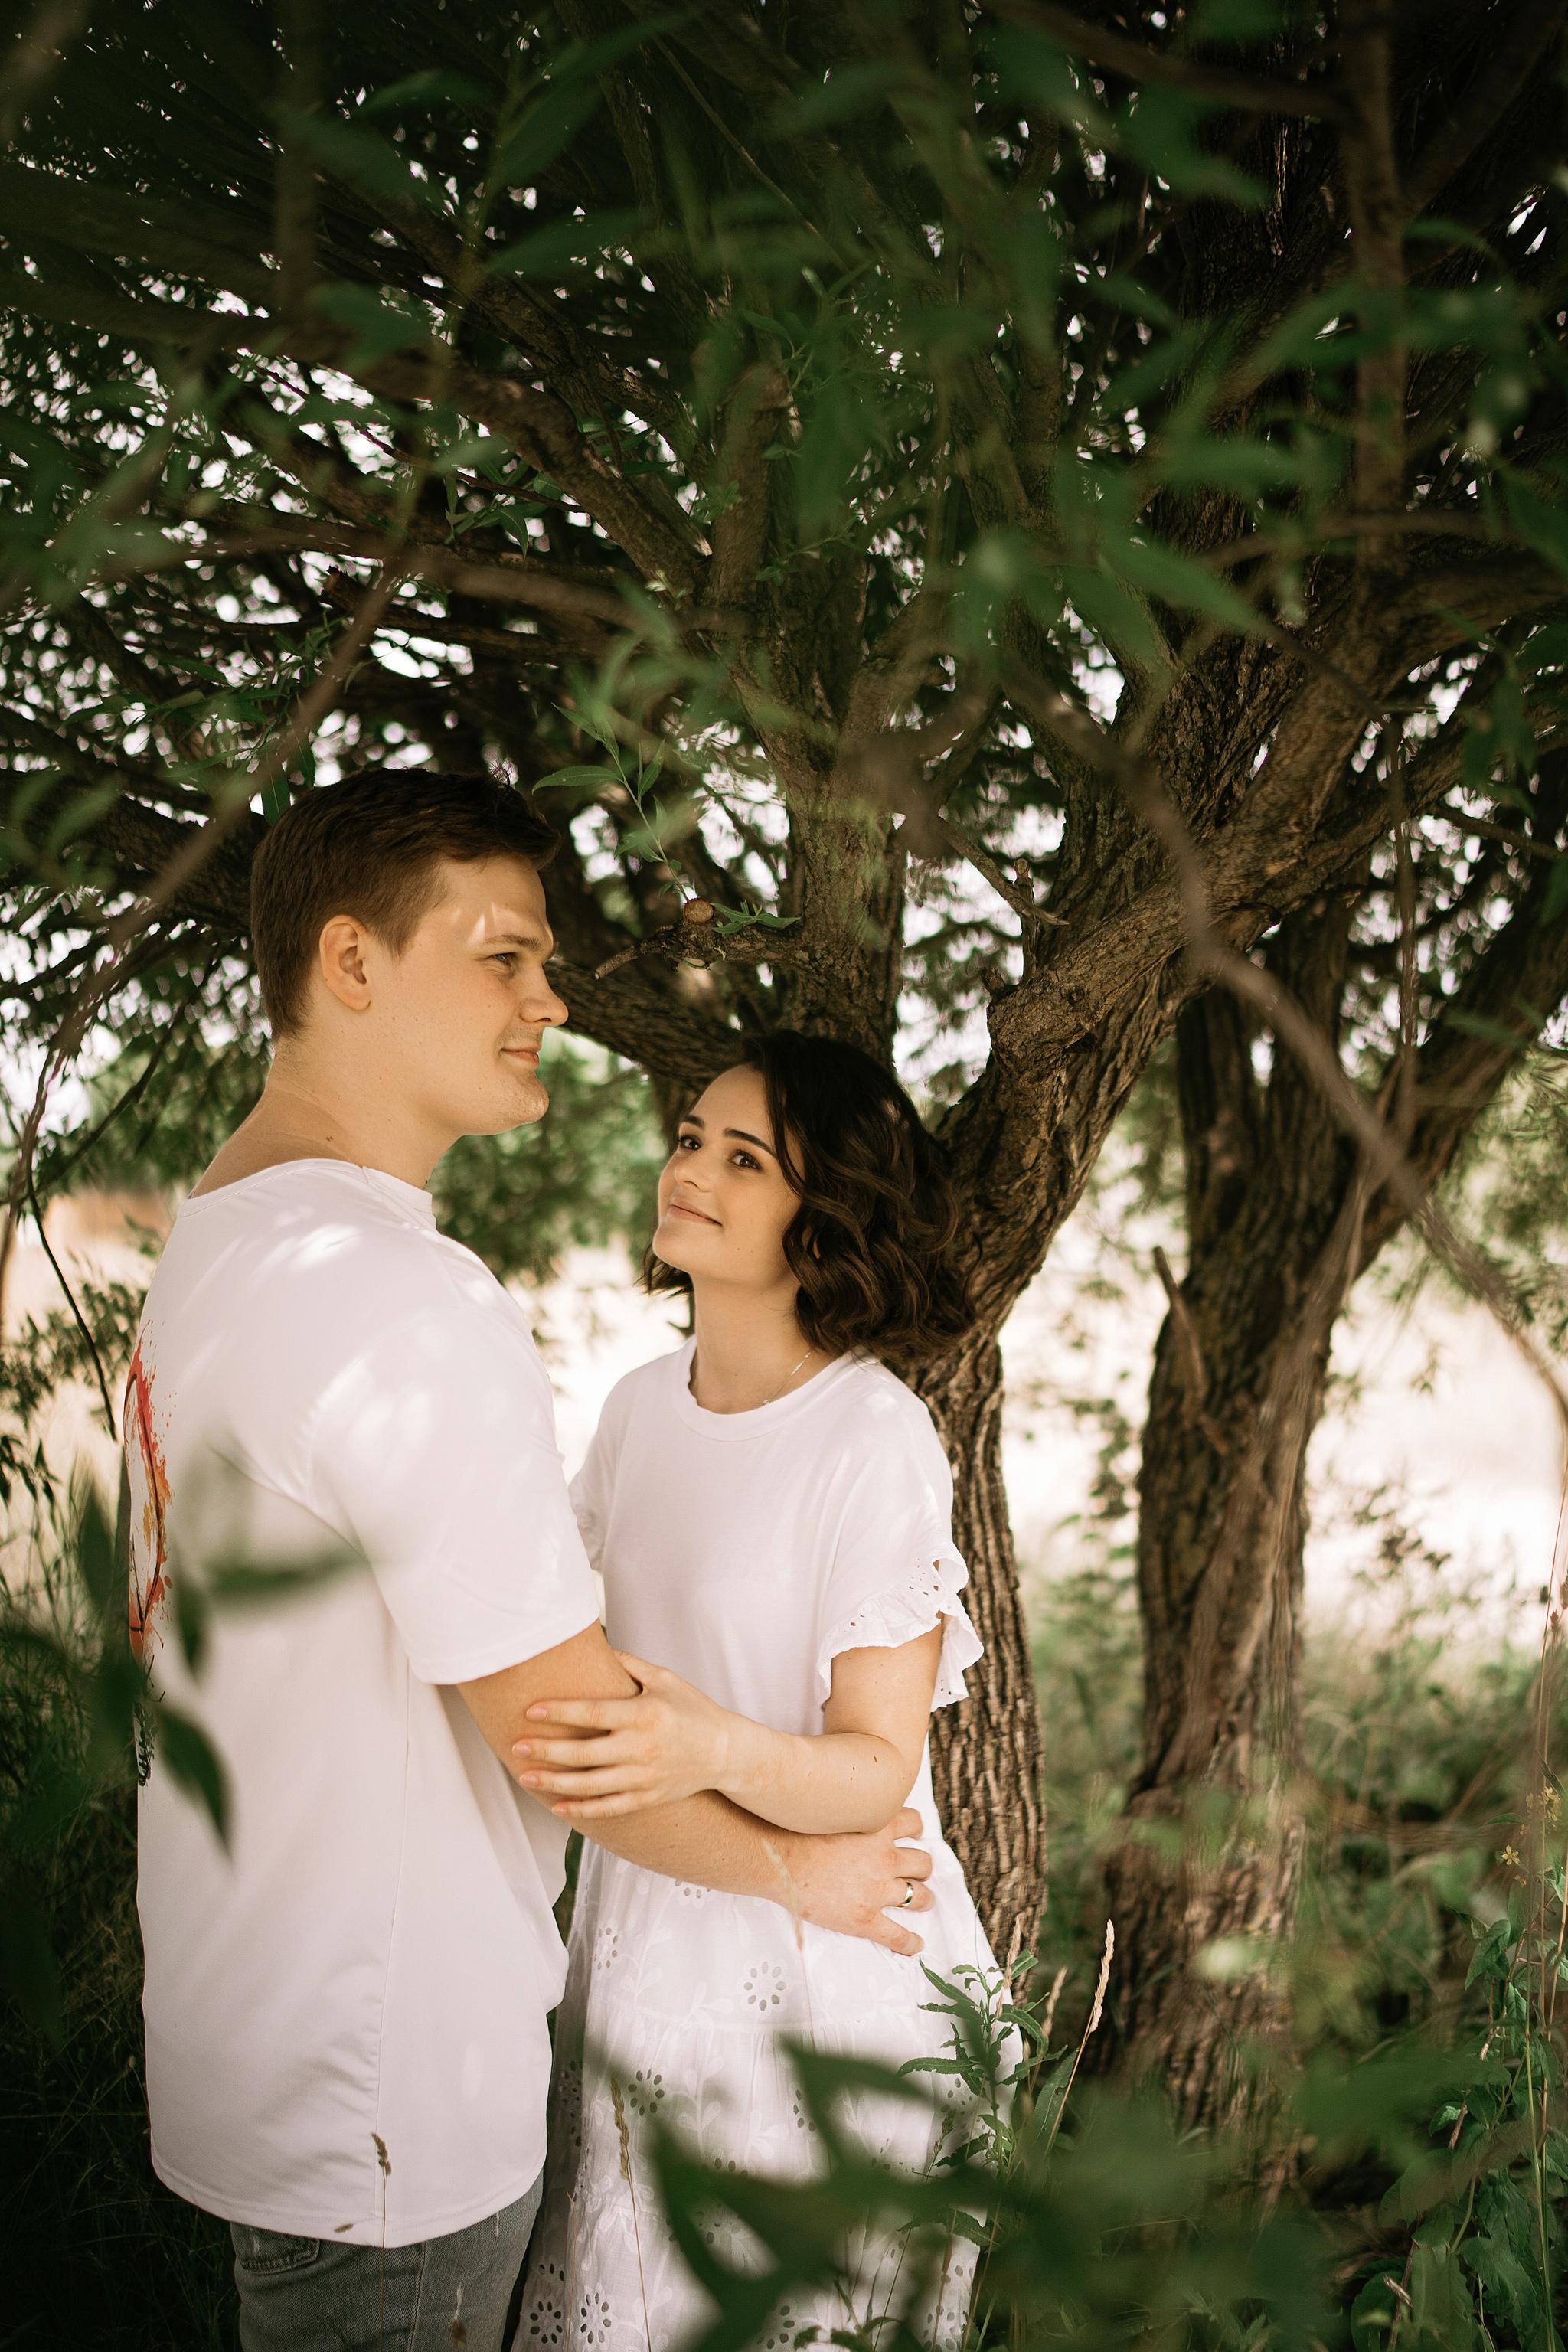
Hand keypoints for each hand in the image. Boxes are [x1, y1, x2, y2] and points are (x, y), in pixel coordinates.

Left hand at [512, 1651, 735, 1817]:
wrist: (725, 1752)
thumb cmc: (692, 1710)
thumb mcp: (664, 1678)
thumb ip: (627, 1664)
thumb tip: (593, 1643)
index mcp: (643, 1714)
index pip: (592, 1714)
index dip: (559, 1713)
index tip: (530, 1711)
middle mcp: (641, 1748)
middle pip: (584, 1754)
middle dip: (546, 1751)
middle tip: (517, 1747)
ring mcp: (643, 1777)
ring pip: (590, 1785)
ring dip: (555, 1783)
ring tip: (526, 1777)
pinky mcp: (646, 1798)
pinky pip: (608, 1808)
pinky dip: (581, 1810)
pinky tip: (557, 1807)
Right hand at [767, 1810, 934, 1956]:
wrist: (780, 1862)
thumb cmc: (797, 1835)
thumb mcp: (834, 1812)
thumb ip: (855, 1814)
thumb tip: (857, 1814)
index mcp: (878, 1828)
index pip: (914, 1823)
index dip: (915, 1831)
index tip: (911, 1837)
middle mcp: (885, 1858)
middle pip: (922, 1862)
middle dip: (921, 1868)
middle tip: (915, 1873)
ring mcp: (877, 1890)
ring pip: (920, 1897)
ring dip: (923, 1900)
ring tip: (920, 1902)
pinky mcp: (865, 1919)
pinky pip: (898, 1935)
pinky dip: (910, 1942)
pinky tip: (915, 1944)